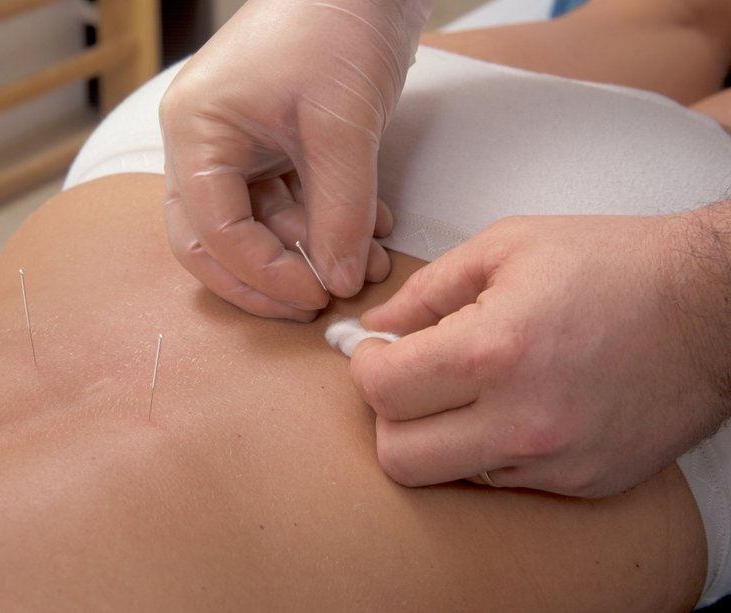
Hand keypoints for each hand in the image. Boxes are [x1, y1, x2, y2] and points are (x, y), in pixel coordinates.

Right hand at [160, 0, 431, 320]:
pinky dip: (324, 221)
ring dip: (308, 251)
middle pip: (214, 239)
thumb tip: (337, 282)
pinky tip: (369, 229)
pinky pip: (287, 200)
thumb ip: (340, 213)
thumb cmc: (336, 24)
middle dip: (265, 278)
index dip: (262, 274)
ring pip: (256, 225)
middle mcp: (205, 142)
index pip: (211, 230)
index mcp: (197, 131)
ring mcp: (237, 142)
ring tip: (364, 264)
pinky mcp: (273, 142)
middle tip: (314, 305)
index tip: (315, 297)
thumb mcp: (342, 127)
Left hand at [350, 211, 730, 496]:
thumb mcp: (507, 247)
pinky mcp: (582, 483)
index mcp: (494, 350)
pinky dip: (491, 448)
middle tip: (408, 380)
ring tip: (469, 388)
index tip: (376, 352)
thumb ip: (427, 291)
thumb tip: (376, 327)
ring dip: (439, 435)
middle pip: (399, 457)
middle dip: (388, 416)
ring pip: (448, 475)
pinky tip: (516, 405)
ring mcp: (554, 461)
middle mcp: (521, 420)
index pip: (380, 390)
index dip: (364, 366)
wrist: (709, 307)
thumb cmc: (616, 266)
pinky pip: (503, 480)